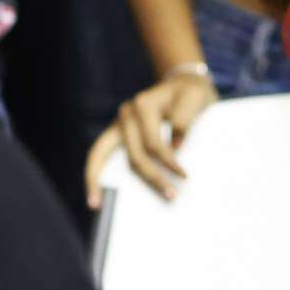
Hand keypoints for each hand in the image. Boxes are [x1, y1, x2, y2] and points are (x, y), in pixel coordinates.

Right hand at [83, 67, 216, 205]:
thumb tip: (174, 148)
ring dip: (101, 182)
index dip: (168, 162)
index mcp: (142, 105)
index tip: (184, 176)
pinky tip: (95, 196)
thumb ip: (184, 120)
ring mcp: (118, 124)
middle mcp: (125, 114)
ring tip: (97, 207)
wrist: (183, 83)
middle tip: (170, 196)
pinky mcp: (117, 134)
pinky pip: (99, 156)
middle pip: (132, 155)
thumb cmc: (190, 93)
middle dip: (150, 178)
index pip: (152, 143)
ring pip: (100, 155)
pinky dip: (94, 174)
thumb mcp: (195, 98)